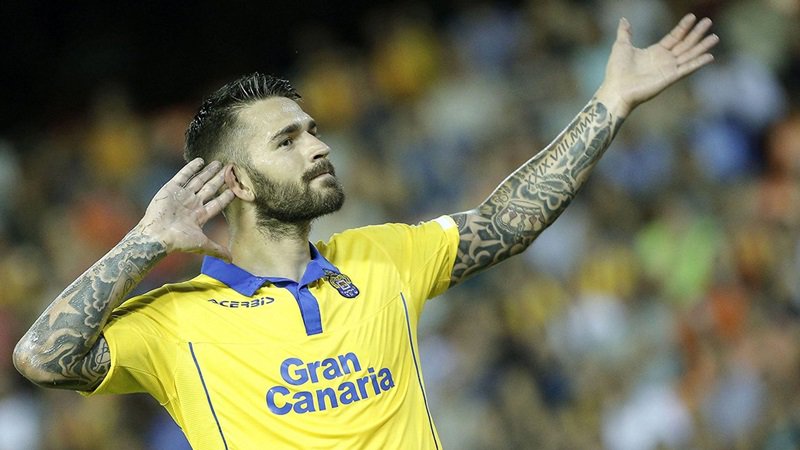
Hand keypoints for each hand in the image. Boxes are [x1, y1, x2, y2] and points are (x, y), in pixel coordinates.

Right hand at [137, 158, 234, 260]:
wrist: (157, 235)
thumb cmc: (178, 241)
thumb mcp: (202, 245)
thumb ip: (217, 250)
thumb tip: (232, 260)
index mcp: (200, 216)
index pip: (218, 203)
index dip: (227, 196)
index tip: (236, 188)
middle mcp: (192, 204)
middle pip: (210, 189)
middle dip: (220, 179)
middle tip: (230, 169)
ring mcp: (182, 196)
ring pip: (199, 181)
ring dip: (209, 172)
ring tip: (219, 163)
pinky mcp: (171, 189)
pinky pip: (183, 176)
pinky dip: (191, 168)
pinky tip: (200, 161)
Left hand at [596, 13, 718, 117]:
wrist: (616, 89)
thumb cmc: (616, 70)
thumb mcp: (621, 46)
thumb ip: (625, 32)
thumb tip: (624, 19)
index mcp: (655, 52)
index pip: (673, 37)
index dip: (683, 27)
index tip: (693, 17)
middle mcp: (664, 60)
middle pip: (685, 44)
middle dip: (697, 33)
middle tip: (708, 21)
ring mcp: (668, 69)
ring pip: (689, 55)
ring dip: (702, 46)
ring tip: (715, 37)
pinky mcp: (670, 78)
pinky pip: (687, 69)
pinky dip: (698, 63)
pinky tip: (710, 56)